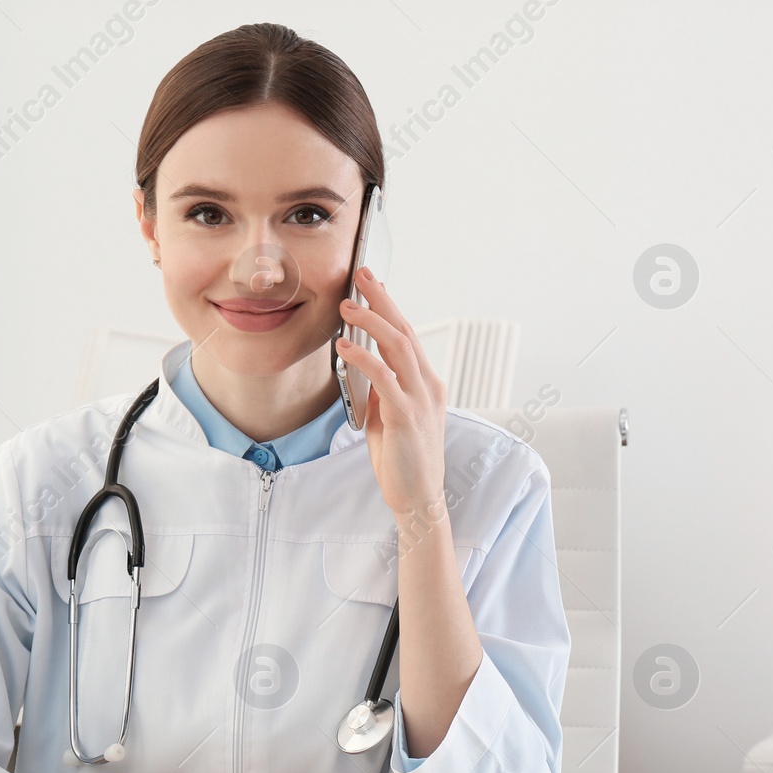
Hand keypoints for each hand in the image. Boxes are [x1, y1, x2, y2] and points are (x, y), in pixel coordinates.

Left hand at [335, 268, 447, 516]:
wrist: (419, 498)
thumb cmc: (403, 460)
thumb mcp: (390, 416)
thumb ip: (382, 390)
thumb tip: (363, 365)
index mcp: (426, 383)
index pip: (407, 334)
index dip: (388, 305)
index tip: (370, 282)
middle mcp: (427, 385)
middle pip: (404, 330)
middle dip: (382, 299)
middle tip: (360, 275)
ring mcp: (420, 400)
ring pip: (398, 346)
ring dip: (371, 322)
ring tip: (346, 307)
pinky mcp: (406, 417)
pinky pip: (385, 379)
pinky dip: (364, 358)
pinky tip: (345, 347)